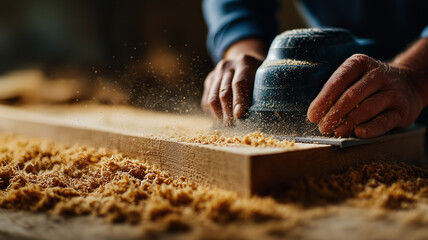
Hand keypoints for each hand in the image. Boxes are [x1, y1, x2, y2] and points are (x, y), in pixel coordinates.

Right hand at [201, 39, 266, 123]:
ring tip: (226, 125)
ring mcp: (215, 73)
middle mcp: (227, 66)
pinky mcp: (209, 80)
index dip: (239, 101)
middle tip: (233, 126)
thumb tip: (257, 116)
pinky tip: (219, 120)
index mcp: (244, 63)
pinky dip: (212, 112)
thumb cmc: (258, 75)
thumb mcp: (263, 78)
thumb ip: (260, 92)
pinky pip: (206, 100)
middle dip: (228, 112)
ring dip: (218, 115)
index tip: (239, 116)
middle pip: (224, 92)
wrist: (244, 62)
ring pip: (212, 98)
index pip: (239, 83)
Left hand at [307, 53, 425, 137]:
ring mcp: (392, 92)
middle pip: (351, 95)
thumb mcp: (354, 78)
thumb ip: (337, 92)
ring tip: (336, 132)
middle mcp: (377, 74)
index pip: (338, 81)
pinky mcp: (402, 110)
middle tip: (323, 128)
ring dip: (349, 122)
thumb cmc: (369, 85)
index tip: (312, 116)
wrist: (409, 84)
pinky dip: (371, 128)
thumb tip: (316, 114)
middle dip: (334, 113)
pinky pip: (385, 121)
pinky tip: (358, 133)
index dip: (323, 100)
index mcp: (359, 63)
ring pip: (367, 108)